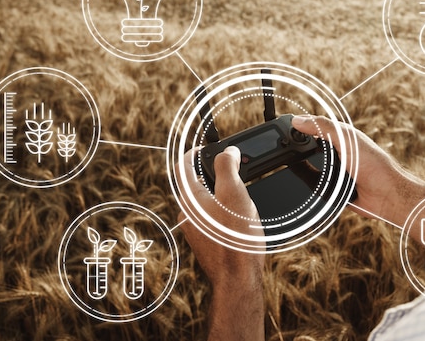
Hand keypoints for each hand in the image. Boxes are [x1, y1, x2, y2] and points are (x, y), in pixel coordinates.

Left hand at [175, 146, 264, 340]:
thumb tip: (227, 152)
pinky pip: (210, 220)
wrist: (238, 278)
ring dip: (219, 194)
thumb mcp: (234, 192)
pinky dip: (222, 213)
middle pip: (195, 184)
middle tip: (233, 170)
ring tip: (241, 196)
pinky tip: (240, 220)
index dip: (194, 151)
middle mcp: (187, 214)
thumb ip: (227, 166)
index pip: (184, 166)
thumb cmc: (235, 236)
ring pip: (204, 203)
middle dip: (213, 174)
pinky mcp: (205, 243)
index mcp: (190, 198)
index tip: (207, 147)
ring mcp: (195, 231)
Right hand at [292, 115, 424, 253]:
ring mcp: (334, 172)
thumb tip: (298, 120)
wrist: (386, 196)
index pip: (314, 128)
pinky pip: (313, 188)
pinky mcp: (332, 191)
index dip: (299, 127)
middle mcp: (336, 154)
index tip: (282, 128)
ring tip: (288, 167)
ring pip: (308, 169)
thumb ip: (323, 128)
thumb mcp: (346, 139)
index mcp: (340, 137)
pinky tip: (299, 184)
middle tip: (280, 149)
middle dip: (295, 150)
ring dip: (301, 169)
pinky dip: (307, 186)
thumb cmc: (373, 164)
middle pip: (308, 149)